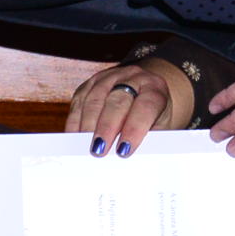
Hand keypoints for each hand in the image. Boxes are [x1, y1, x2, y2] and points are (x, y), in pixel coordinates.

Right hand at [64, 59, 191, 157]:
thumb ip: (147, 139)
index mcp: (155, 89)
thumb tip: (127, 158)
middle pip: (117, 101)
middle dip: (106, 128)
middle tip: (99, 151)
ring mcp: (110, 77)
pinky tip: (75, 137)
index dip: (134, 129)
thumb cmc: (154, 115)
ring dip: (88, 126)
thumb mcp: (160, 126)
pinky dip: (76, 121)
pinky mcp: (91, 82)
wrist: (147, 90)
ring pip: (95, 99)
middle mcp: (133, 77)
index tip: (124, 151)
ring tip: (85, 147)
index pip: (146, 107)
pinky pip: (79, 100)